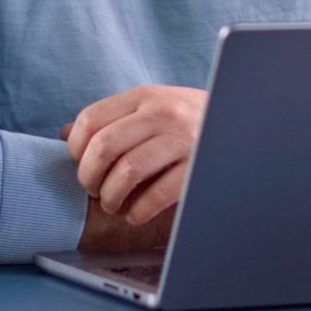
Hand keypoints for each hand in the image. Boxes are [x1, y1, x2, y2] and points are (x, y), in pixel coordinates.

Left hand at [63, 85, 205, 225]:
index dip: (76, 150)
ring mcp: (183, 140)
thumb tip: (66, 134)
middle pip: (103, 147)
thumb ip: (114, 119)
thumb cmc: (191, 124)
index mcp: (145, 96)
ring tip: (114, 204)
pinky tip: (137, 213)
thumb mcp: (153, 108)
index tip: (82, 166)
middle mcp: (163, 113)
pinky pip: (155, 195)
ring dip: (111, 197)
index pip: (90, 120)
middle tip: (95, 191)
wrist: (245, 126)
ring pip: (126, 173)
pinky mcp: (198, 168)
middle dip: (89, 178)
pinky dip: (138, 211)